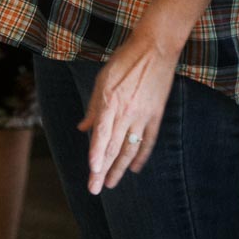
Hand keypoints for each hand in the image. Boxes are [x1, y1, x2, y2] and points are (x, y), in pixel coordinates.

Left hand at [79, 35, 176, 193]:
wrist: (154, 50)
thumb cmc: (124, 61)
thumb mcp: (102, 79)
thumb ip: (93, 106)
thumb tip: (82, 128)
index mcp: (111, 102)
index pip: (102, 133)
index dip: (97, 153)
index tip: (92, 170)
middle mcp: (126, 113)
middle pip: (114, 147)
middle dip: (103, 170)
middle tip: (95, 189)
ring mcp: (142, 116)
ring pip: (129, 149)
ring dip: (119, 168)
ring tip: (110, 183)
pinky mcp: (155, 116)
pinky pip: (147, 141)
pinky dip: (141, 156)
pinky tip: (135, 168)